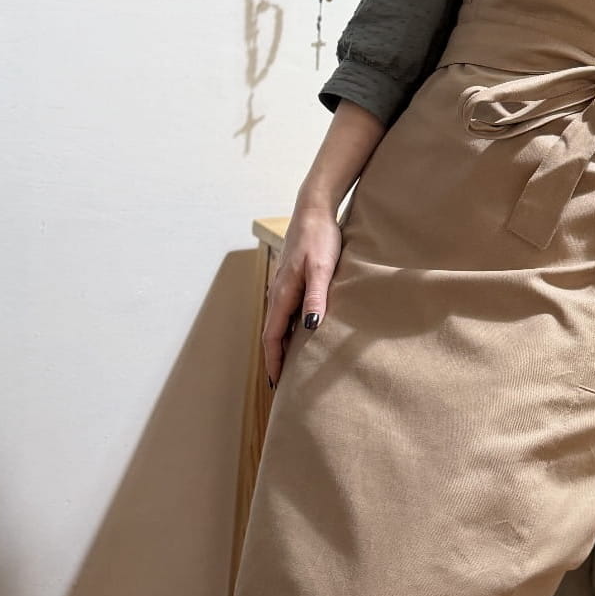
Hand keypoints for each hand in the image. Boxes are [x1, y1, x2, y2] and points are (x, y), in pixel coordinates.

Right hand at [261, 205, 342, 386]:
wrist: (314, 210)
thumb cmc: (320, 238)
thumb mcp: (322, 269)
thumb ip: (316, 298)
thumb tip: (309, 328)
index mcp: (282, 294)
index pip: (272, 337)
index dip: (274, 361)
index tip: (276, 385)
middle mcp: (278, 292)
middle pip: (272, 333)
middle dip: (275, 358)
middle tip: (283, 384)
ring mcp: (283, 286)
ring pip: (278, 323)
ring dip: (281, 344)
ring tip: (290, 365)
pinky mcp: (291, 280)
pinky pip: (285, 311)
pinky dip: (288, 328)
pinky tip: (300, 332)